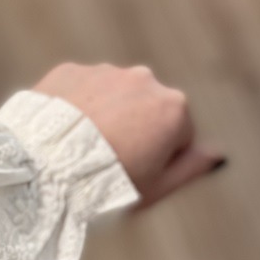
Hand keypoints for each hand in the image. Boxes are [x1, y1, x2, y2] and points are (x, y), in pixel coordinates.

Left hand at [33, 62, 225, 206]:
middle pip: (145, 109)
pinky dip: (73, 107)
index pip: (178, 133)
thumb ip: (189, 168)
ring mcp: (104, 72)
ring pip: (111, 97)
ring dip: (102, 116)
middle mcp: (143, 79)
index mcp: (173, 108)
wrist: (43, 171)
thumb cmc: (104, 187)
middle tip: (105, 162)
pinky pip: (78, 90)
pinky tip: (60, 134)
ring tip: (79, 149)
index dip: (157, 158)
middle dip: (132, 130)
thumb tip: (216, 154)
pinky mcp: (69, 71)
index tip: (134, 172)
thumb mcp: (153, 188)